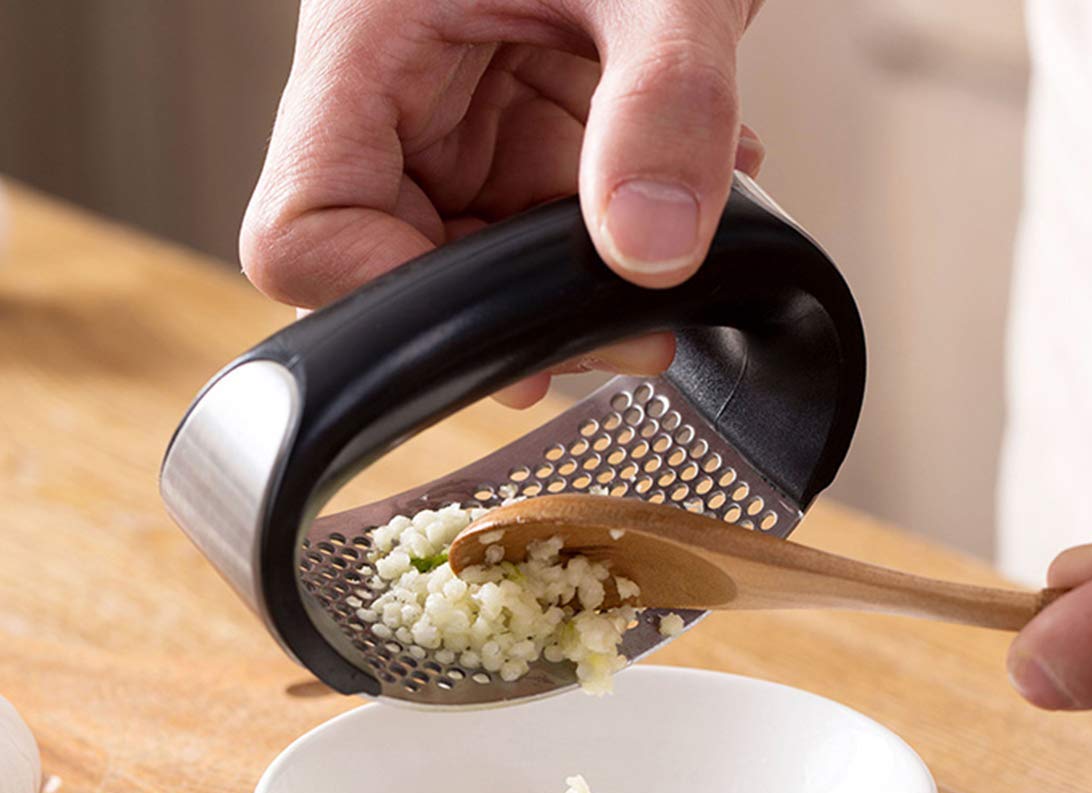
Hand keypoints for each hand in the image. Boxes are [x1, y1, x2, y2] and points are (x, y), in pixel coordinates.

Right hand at [241, 0, 765, 406]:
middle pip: (395, 272)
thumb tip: (651, 252)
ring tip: (674, 233)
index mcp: (365, 45)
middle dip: (518, 311)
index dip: (386, 304)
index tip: (502, 332)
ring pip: (478, 267)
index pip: (301, 234)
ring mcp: (447, 128)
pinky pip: (533, 226)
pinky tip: (672, 197)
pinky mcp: (502, 139)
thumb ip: (664, 102)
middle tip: (628, 323)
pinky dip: (607, 236)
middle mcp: (391, 101)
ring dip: (579, 279)